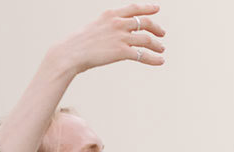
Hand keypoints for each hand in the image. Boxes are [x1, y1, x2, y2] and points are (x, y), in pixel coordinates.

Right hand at [48, 4, 166, 74]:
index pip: (134, 8)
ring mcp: (120, 37)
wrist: (71, 52)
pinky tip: (160, 61)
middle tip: (162, 33)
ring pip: (147, 39)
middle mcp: (118, 23)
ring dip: (157, 45)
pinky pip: (143, 55)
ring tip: (161, 49)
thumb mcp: (96, 26)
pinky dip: (154, 59)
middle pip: (145, 22)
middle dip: (156, 27)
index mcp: (110, 14)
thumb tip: (119, 31)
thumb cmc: (80, 42)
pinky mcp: (122, 52)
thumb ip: (109, 25)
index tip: (156, 8)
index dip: (147, 8)